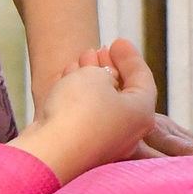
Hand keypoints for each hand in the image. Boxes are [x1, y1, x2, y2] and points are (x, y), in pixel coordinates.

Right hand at [13, 40, 160, 184]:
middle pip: (123, 93)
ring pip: (102, 106)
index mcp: (142, 113)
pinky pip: (86, 118)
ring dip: (91, 81)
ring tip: (79, 61)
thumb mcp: (95, 76)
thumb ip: (104, 72)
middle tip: (98, 50)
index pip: (143, 80)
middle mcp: (129, 133)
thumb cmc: (78, 110)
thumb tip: (103, 80)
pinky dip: (79, 98)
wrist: (49, 152)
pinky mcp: (82, 151)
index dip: (130, 57)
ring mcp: (105, 145)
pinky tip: (67, 82)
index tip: (118, 41)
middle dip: (109, 68)